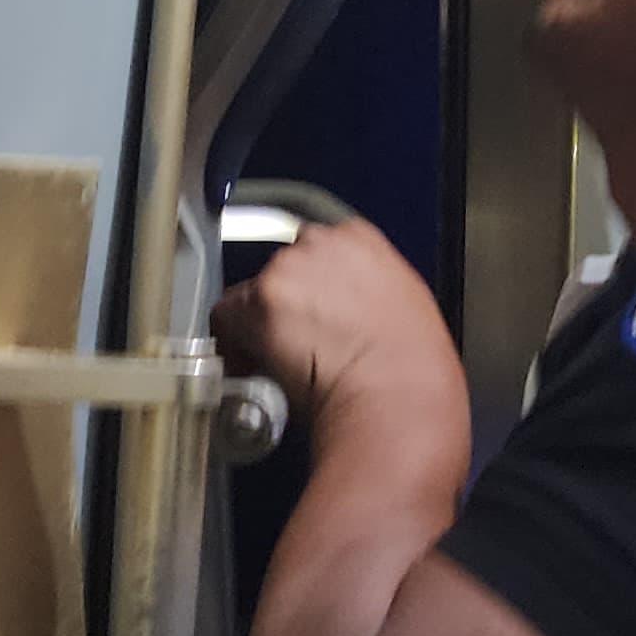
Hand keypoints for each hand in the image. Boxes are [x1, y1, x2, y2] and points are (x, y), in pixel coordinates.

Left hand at [212, 217, 465, 463]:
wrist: (397, 396)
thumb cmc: (410, 368)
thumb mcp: (402, 304)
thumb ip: (365, 290)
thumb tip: (343, 307)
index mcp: (360, 239)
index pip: (314, 247)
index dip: (306, 287)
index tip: (306, 311)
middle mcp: (320, 243)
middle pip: (280, 269)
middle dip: (283, 305)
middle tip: (295, 345)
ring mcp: (287, 269)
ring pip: (251, 294)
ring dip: (259, 325)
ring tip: (281, 364)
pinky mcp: (260, 300)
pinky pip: (225, 320)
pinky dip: (233, 346)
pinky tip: (258, 370)